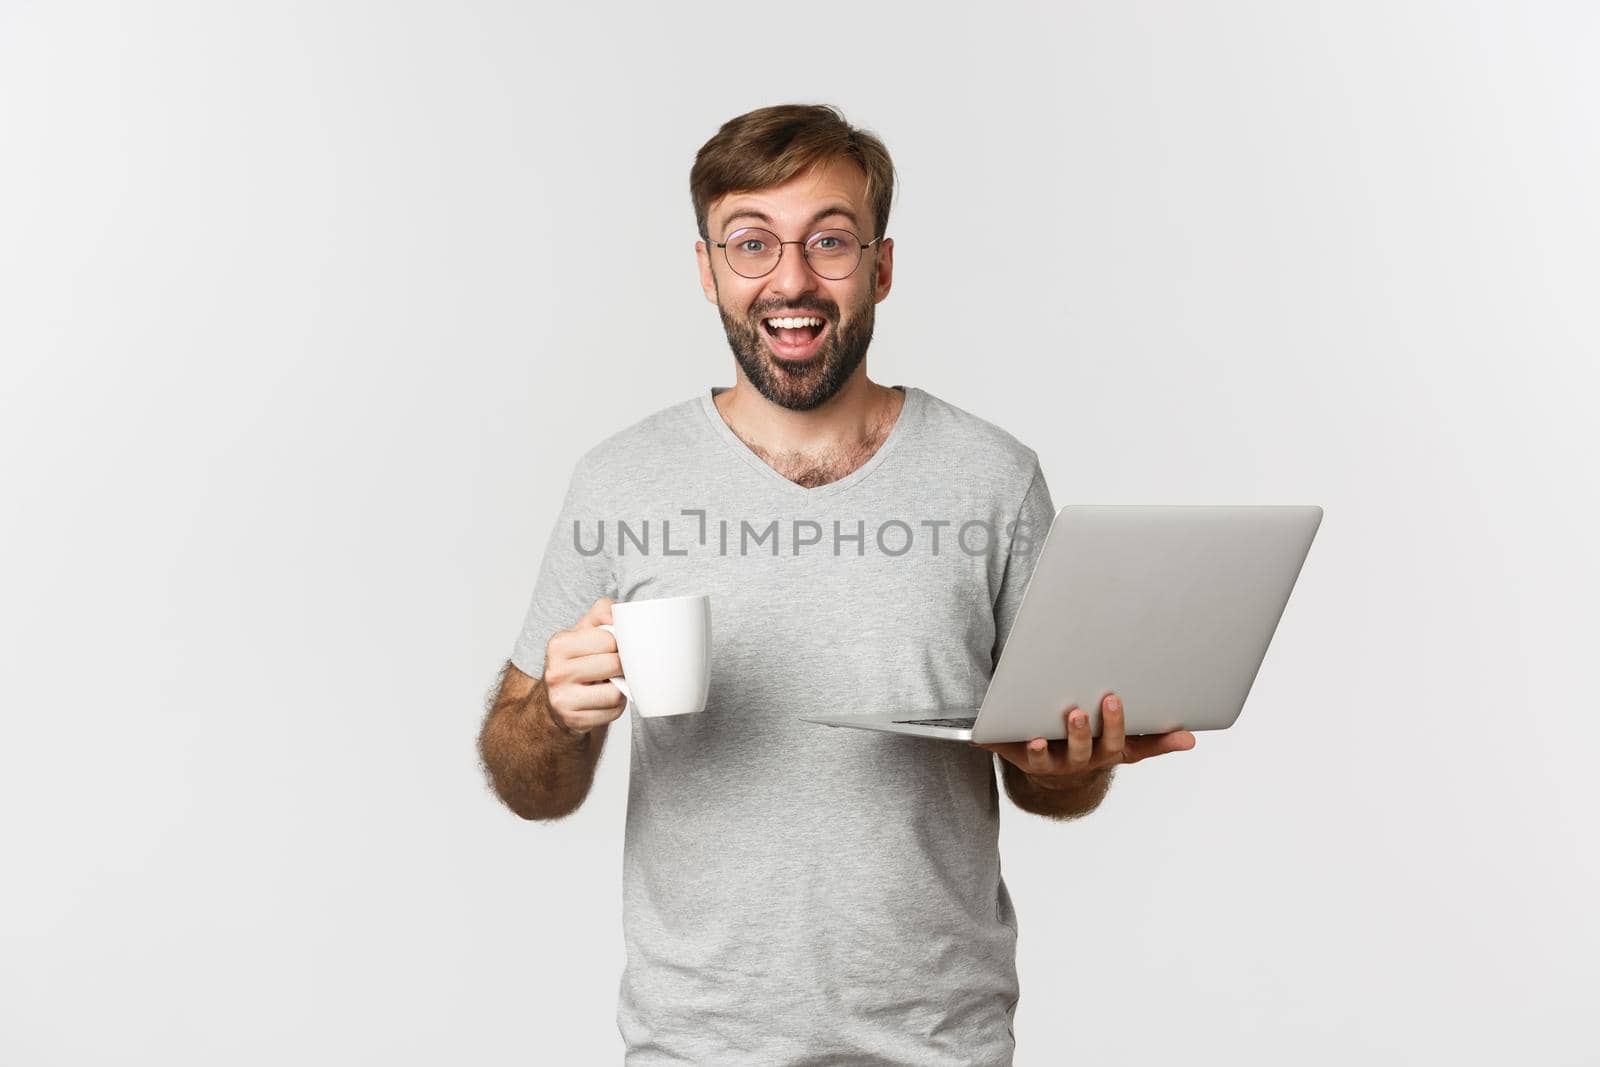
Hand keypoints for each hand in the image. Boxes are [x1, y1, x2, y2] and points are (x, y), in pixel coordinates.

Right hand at [542, 597, 628, 734]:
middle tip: (615, 668)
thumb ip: (602, 612)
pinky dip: (615, 707)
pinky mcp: (574, 720)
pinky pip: (612, 712)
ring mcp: (562, 699)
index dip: (619, 644)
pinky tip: (604, 700)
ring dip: (620, 688)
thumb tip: (616, 616)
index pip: (608, 639)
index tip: (614, 649)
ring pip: (615, 692)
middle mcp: (556, 672)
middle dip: (621, 666)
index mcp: (559, 645)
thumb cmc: (577, 661)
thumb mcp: (584, 631)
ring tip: (610, 683)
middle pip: (614, 664)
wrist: (556, 700)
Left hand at [967, 692, 1195, 782]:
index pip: (1114, 743)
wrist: (1058, 780)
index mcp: (1103, 755)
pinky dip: (1009, 747)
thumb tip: (1191, 738)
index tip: (1113, 698)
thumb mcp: (1126, 748)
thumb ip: (1155, 742)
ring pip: (1048, 760)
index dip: (1114, 724)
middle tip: (1077, 710)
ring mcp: (1050, 765)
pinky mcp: (1022, 760)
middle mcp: (1078, 763)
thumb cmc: (1096, 750)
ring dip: (1046, 748)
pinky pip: (1014, 757)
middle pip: (1082, 751)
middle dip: (1080, 732)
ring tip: (1042, 733)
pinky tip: (1006, 738)